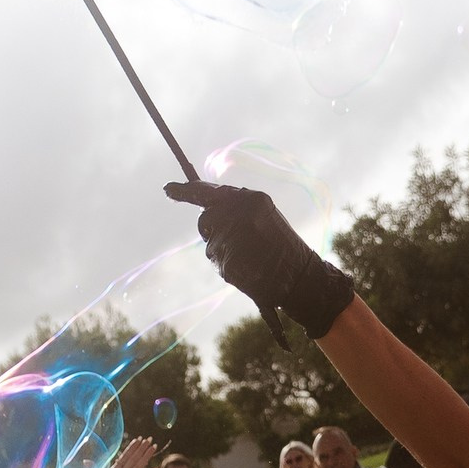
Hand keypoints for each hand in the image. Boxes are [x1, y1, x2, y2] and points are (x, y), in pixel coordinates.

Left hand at [161, 180, 356, 338]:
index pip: (209, 192)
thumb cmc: (284, 248)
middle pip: (205, 219)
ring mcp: (231, 238)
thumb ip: (237, 210)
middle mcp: (238, 214)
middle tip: (236, 242)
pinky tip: (248, 269)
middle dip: (212, 229)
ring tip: (250, 258)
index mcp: (251, 199)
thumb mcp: (264, 218)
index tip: (167, 189)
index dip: (184, 191)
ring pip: (210, 243)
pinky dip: (228, 266)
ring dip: (223, 251)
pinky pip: (216, 260)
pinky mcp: (226, 261)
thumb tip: (206, 210)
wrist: (301, 278)